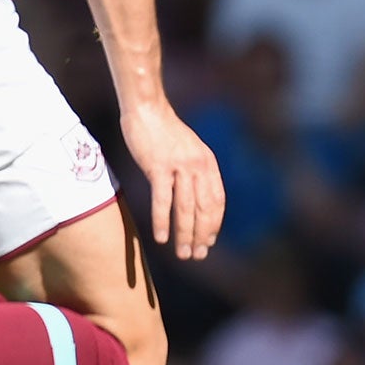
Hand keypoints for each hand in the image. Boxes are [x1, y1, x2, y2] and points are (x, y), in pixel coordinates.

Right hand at [121, 100, 225, 260]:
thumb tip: (195, 197)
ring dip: (185, 234)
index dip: (214, 223)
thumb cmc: (164, 132)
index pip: (217, 200)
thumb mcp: (189, 149)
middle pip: (204, 208)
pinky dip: (163, 221)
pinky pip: (163, 200)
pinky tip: (161, 238)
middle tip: (197, 255)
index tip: (209, 241)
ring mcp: (179, 166)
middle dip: (202, 235)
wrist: (147, 109)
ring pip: (186, 208)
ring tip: (183, 254)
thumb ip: (194, 171)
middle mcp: (198, 166)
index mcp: (208, 163)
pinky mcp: (159, 167)